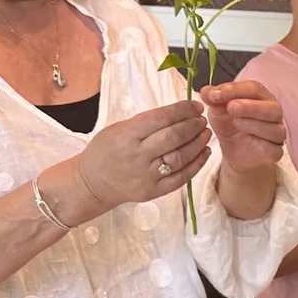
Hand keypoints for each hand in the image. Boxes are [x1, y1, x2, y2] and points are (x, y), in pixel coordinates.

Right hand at [66, 101, 209, 211]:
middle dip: (193, 125)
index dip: (183, 110)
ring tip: (206, 133)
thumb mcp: (118, 129)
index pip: (161, 118)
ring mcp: (147, 176)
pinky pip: (181, 177)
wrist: (92, 183)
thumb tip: (178, 112)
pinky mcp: (154, 191)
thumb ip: (146, 122)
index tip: (196, 106)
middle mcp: (138, 156)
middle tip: (202, 119)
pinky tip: (204, 152)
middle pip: (174, 137)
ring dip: (198, 143)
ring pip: (181, 157)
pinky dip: (197, 163)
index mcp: (127, 136)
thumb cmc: (105, 150)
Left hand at [199, 80, 285, 173]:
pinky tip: (248, 139)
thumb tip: (206, 91)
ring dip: (254, 123)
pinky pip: (274, 149)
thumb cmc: (230, 125)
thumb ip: (213, 99)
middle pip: (271, 107)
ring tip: (236, 122)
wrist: (234, 152)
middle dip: (250, 106)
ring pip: (274, 128)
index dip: (235, 89)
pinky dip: (263, 144)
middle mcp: (273, 113)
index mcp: (261, 97)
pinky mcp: (275, 152)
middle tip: (230, 107)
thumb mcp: (218, 110)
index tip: (216, 94)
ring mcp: (277, 133)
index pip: (254, 88)